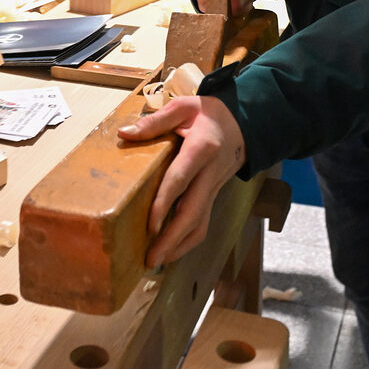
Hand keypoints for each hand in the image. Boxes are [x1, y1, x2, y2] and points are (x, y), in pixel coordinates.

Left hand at [119, 96, 245, 267]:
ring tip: (158, 260)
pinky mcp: (214, 195)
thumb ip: (154, 122)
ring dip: (180, 245)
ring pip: (201, 223)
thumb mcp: (183, 108)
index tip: (150, 225)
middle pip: (193, 212)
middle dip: (172, 238)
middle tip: (152, 258)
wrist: (243, 120)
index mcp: (202, 148)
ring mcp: (214, 187)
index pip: (181, 179)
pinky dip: (188, 240)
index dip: (165, 203)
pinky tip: (171, 250)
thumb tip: (125, 133)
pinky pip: (203, 221)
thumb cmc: (209, 113)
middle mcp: (210, 173)